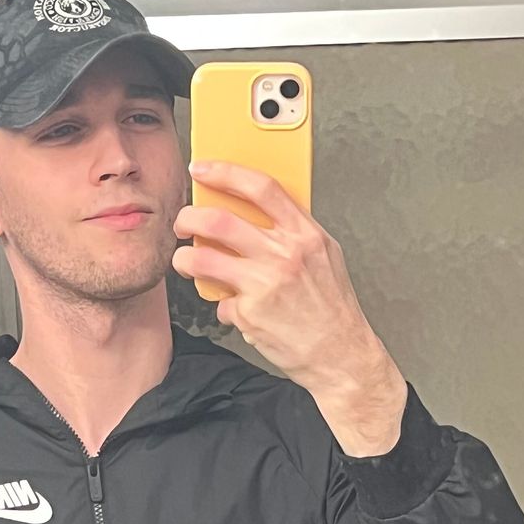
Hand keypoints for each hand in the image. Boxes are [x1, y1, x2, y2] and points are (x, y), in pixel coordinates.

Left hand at [171, 160, 396, 398]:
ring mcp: (264, 286)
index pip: (260, 187)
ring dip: (185, 260)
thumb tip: (258, 212)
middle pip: (219, 221)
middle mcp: (283, 256)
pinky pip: (220, 303)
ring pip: (203, 260)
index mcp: (304, 234)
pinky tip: (235, 309)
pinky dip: (223, 306)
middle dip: (189, 218)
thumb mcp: (325, 256)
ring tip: (185, 262)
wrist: (340, 355)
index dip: (224, 172)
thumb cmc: (333, 308)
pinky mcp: (250, 315)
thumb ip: (294, 231)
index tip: (202, 168)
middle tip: (183, 223)